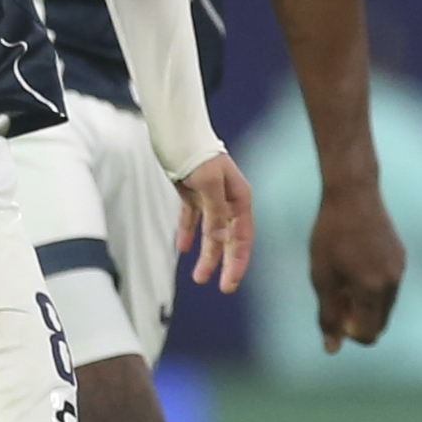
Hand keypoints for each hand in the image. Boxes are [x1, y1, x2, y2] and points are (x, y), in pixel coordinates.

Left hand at [174, 155, 254, 293]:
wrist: (178, 133)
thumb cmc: (198, 156)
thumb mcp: (208, 184)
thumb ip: (216, 213)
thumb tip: (221, 240)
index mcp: (239, 198)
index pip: (242, 236)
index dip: (238, 261)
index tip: (230, 282)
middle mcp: (228, 201)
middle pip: (229, 238)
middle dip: (225, 263)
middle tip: (221, 288)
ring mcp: (211, 198)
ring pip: (211, 233)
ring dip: (206, 254)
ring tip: (198, 277)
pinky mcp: (193, 193)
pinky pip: (193, 219)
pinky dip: (189, 233)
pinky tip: (184, 248)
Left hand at [310, 176, 406, 354]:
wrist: (353, 194)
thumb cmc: (330, 235)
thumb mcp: (321, 277)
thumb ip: (328, 315)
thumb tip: (332, 349)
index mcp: (373, 289)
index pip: (368, 334)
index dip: (348, 333)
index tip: (333, 312)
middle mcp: (393, 283)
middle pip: (379, 324)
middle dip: (358, 320)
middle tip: (334, 298)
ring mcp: (400, 270)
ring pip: (385, 306)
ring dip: (365, 304)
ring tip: (342, 279)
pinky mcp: (401, 258)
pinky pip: (389, 287)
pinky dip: (373, 288)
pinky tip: (354, 265)